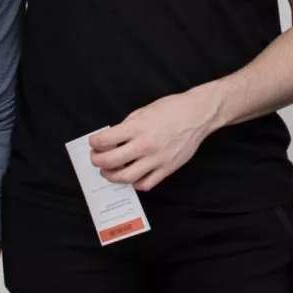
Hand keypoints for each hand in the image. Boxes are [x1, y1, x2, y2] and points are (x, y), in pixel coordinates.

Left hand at [90, 87, 220, 191]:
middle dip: (97, 161)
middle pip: (111, 162)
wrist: (198, 115)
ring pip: (126, 177)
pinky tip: (133, 175)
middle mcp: (146, 144)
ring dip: (112, 176)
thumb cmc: (173, 109)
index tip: (94, 142)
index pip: (106, 140)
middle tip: (96, 158)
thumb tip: (113, 138)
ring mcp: (157, 159)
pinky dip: (135, 183)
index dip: (95, 142)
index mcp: (138, 127)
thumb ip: (127, 125)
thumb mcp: (144, 110)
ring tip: (110, 170)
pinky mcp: (167, 168)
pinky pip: (146, 184)